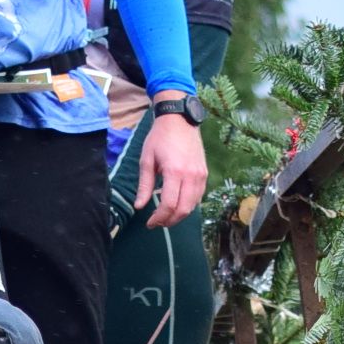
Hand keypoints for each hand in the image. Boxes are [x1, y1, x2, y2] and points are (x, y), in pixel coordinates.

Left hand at [132, 112, 208, 228]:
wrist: (179, 119)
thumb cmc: (159, 138)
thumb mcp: (146, 160)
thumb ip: (144, 185)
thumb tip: (139, 206)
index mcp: (174, 172)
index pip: (169, 205)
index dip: (158, 218)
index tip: (149, 223)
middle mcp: (191, 175)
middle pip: (183, 210)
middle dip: (169, 221)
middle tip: (157, 223)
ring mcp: (200, 175)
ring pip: (192, 206)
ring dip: (179, 215)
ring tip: (165, 216)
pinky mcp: (204, 174)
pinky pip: (198, 197)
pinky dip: (187, 206)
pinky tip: (176, 204)